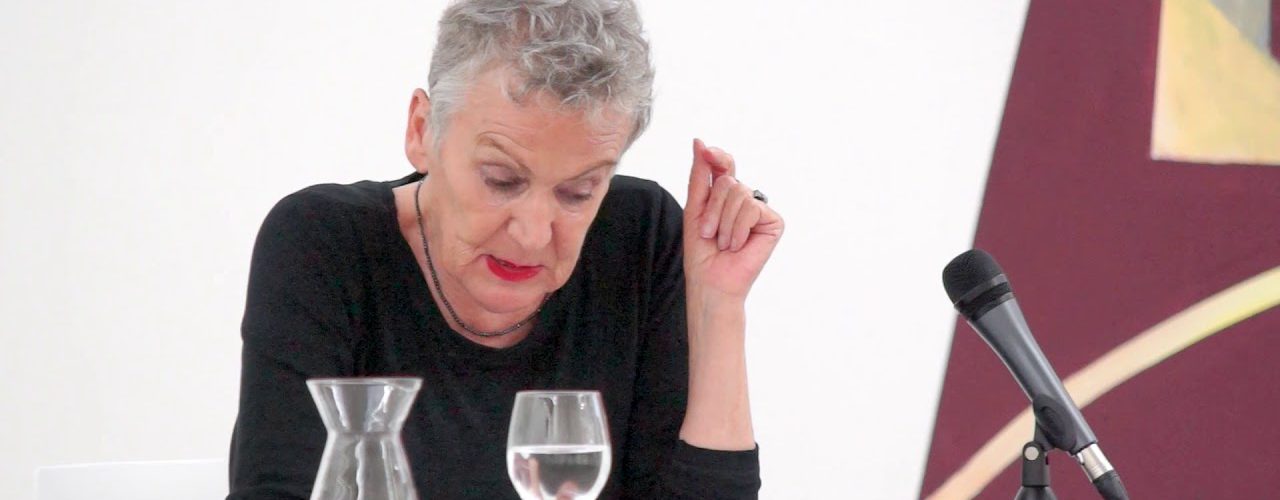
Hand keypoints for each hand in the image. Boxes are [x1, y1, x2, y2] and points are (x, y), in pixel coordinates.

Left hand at [683, 139, 783, 302]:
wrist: (711, 280)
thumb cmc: (702, 250)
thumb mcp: (695, 208)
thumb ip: (700, 175)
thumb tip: (700, 142)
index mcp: (725, 194)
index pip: (724, 164)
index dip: (716, 156)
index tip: (705, 149)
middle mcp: (745, 198)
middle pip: (728, 180)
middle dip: (712, 208)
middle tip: (709, 233)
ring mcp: (760, 209)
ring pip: (739, 193)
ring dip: (722, 221)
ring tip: (723, 242)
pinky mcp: (773, 221)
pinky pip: (751, 208)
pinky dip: (737, 229)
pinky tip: (737, 245)